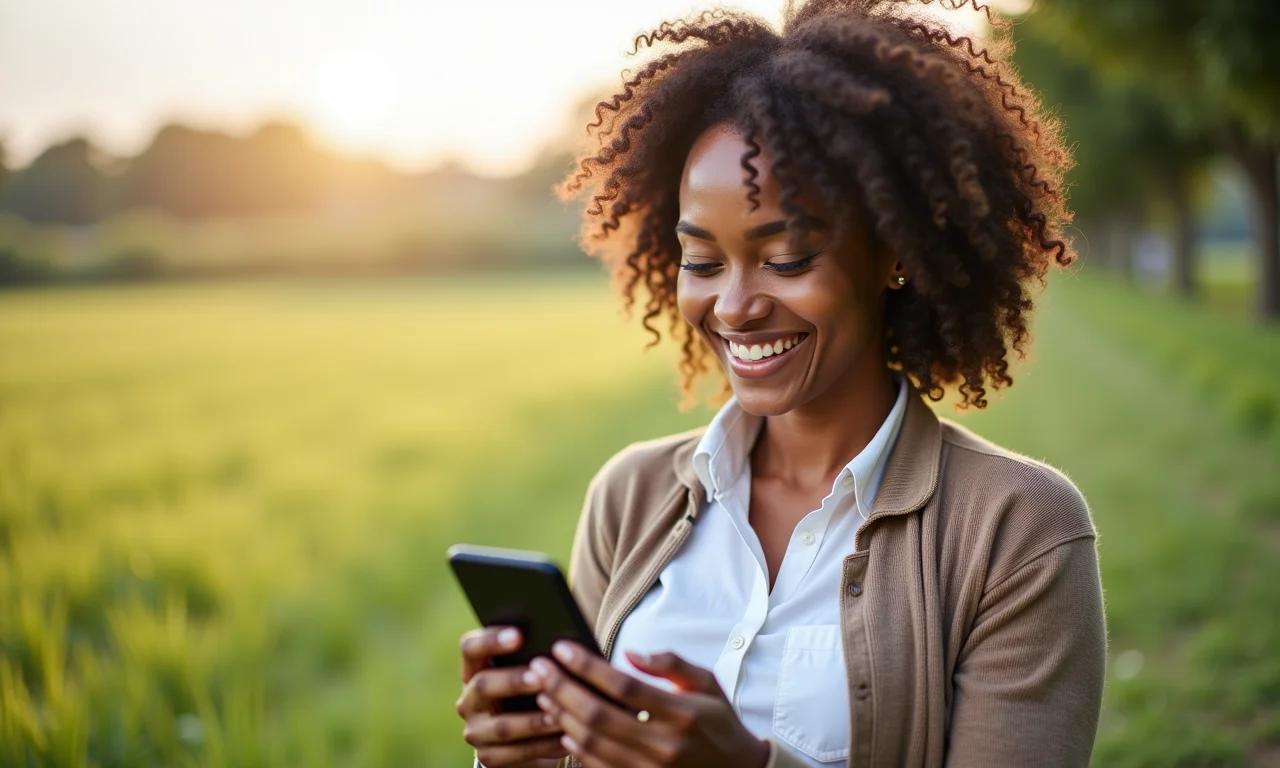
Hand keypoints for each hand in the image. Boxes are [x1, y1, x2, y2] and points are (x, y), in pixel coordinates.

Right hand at [456, 626, 567, 766]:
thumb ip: (538, 659)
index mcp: (474, 669)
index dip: (490, 640)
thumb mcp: (531, 673)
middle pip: (483, 684)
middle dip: (514, 680)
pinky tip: (564, 739)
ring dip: (533, 720)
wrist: (525, 737)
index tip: (519, 635)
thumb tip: (567, 647)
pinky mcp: (488, 756)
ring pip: (501, 725)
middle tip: (542, 676)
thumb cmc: (534, 691)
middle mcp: (469, 699)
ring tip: (559, 714)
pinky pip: (514, 753)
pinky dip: (541, 746)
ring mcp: (476, 730)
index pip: (470, 648)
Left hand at [530, 641, 769, 767]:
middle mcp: (664, 744)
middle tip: (539, 669)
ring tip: (544, 693)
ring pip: (592, 744)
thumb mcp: (707, 683)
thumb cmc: (719, 723)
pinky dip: (576, 749)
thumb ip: (671, 664)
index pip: (622, 686)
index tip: (562, 649)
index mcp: (681, 712)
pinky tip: (563, 728)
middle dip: (562, 689)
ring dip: (562, 717)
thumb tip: (630, 652)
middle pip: (598, 715)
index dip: (586, 666)